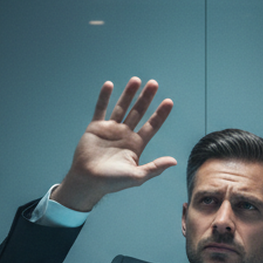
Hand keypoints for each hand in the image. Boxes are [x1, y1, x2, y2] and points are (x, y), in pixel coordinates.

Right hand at [52, 78, 175, 210]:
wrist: (87, 181)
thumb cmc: (112, 182)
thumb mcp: (136, 176)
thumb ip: (155, 167)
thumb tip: (174, 162)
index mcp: (136, 145)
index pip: (152, 126)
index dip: (160, 114)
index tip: (169, 101)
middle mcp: (124, 134)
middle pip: (139, 112)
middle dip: (146, 98)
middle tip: (154, 83)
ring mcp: (110, 130)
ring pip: (121, 107)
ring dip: (128, 94)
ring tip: (136, 80)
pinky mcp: (95, 128)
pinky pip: (100, 109)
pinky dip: (104, 97)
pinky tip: (109, 84)